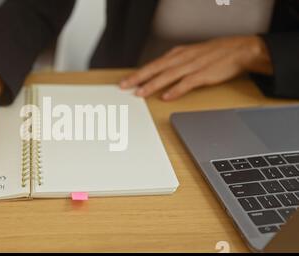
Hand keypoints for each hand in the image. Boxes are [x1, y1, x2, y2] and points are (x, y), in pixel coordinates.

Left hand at [120, 36, 272, 99]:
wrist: (240, 50)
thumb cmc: (215, 54)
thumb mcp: (191, 54)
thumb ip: (175, 64)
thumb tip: (160, 74)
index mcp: (178, 53)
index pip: (153, 64)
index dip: (138, 73)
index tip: (125, 81)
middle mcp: (182, 58)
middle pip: (156, 68)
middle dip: (138, 77)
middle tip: (124, 86)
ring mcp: (193, 66)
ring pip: (168, 75)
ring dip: (153, 84)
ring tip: (140, 92)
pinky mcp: (204, 74)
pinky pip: (187, 83)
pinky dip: (176, 90)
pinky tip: (167, 96)